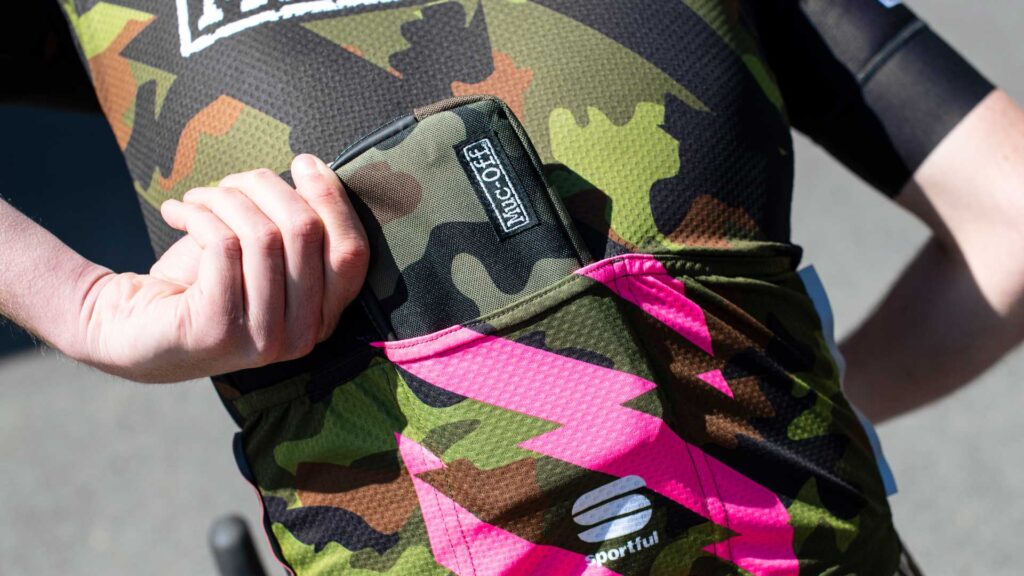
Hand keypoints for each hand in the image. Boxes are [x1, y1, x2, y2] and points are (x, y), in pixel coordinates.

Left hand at [73, 155, 367, 382]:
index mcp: (323, 317)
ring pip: (264, 235)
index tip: (305, 162)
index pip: (352, 253)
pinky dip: (198, 214)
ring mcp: (263, 339)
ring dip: (226, 199)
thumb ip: (295, 228)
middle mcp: (303, 337)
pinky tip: (176, 211)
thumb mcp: (260, 254)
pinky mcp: (219, 330)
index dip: (333, 200)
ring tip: (198, 197)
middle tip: (233, 180)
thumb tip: (315, 171)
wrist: (130, 329)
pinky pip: (223, 246)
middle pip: (307, 233)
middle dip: (269, 188)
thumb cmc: (203, 281)